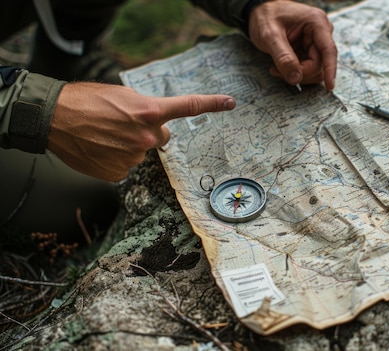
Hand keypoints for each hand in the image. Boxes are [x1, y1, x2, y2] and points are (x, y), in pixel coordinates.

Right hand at [48, 82, 235, 181]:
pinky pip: (126, 165)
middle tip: (121, 123)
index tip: (230, 102)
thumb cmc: (85, 100)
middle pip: (161, 137)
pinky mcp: (120, 172)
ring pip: (141, 151)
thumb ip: (147, 108)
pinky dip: (116, 158)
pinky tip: (100, 148)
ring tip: (104, 133)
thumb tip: (158, 121)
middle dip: (148, 131)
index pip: (189, 107)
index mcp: (150, 112)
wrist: (53, 118)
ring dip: (128, 144)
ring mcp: (134, 157)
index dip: (212, 103)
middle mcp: (147, 137)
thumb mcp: (122, 95)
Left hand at [248, 1, 336, 89]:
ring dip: (296, 73)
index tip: (330, 85)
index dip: (330, 69)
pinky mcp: (309, 51)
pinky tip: (279, 66)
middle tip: (278, 70)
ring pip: (314, 69)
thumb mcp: (270, 35)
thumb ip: (283, 57)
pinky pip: (307, 69)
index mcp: (316, 22)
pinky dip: (294, 72)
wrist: (260, 11)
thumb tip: (296, 78)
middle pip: (319, 64)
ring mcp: (315, 43)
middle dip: (300, 72)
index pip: (328, 50)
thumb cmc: (265, 16)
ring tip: (276, 67)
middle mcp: (320, 32)